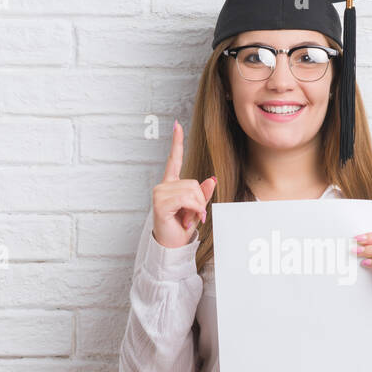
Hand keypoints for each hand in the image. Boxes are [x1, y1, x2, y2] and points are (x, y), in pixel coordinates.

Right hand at [151, 120, 216, 248]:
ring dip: (196, 207)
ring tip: (187, 219)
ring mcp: (159, 193)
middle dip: (199, 200)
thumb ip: (203, 194)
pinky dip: (193, 210)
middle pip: (193, 182)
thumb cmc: (182, 228)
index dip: (176, 142)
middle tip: (193, 216)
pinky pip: (186, 199)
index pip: (174, 160)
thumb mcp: (197, 208)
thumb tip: (211, 179)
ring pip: (191, 190)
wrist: (172, 246)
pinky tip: (185, 220)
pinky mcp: (160, 203)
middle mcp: (163, 186)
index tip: (176, 125)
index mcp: (171, 184)